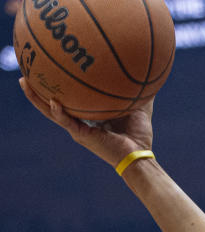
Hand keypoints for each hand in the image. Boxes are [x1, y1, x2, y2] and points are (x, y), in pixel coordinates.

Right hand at [19, 78, 154, 168]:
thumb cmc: (138, 135)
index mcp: (88, 116)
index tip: (48, 68)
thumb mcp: (137, 107)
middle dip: (37, 89)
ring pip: (51, 112)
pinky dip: (58, 112)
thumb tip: (144, 72)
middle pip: (51, 103)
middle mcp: (79, 122)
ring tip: (24, 82)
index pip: (68, 99)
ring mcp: (77, 129)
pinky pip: (66, 122)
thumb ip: (136, 92)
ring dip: (36, 98)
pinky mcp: (81, 136)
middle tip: (25, 72)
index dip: (57, 86)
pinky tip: (53, 101)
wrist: (139, 155)